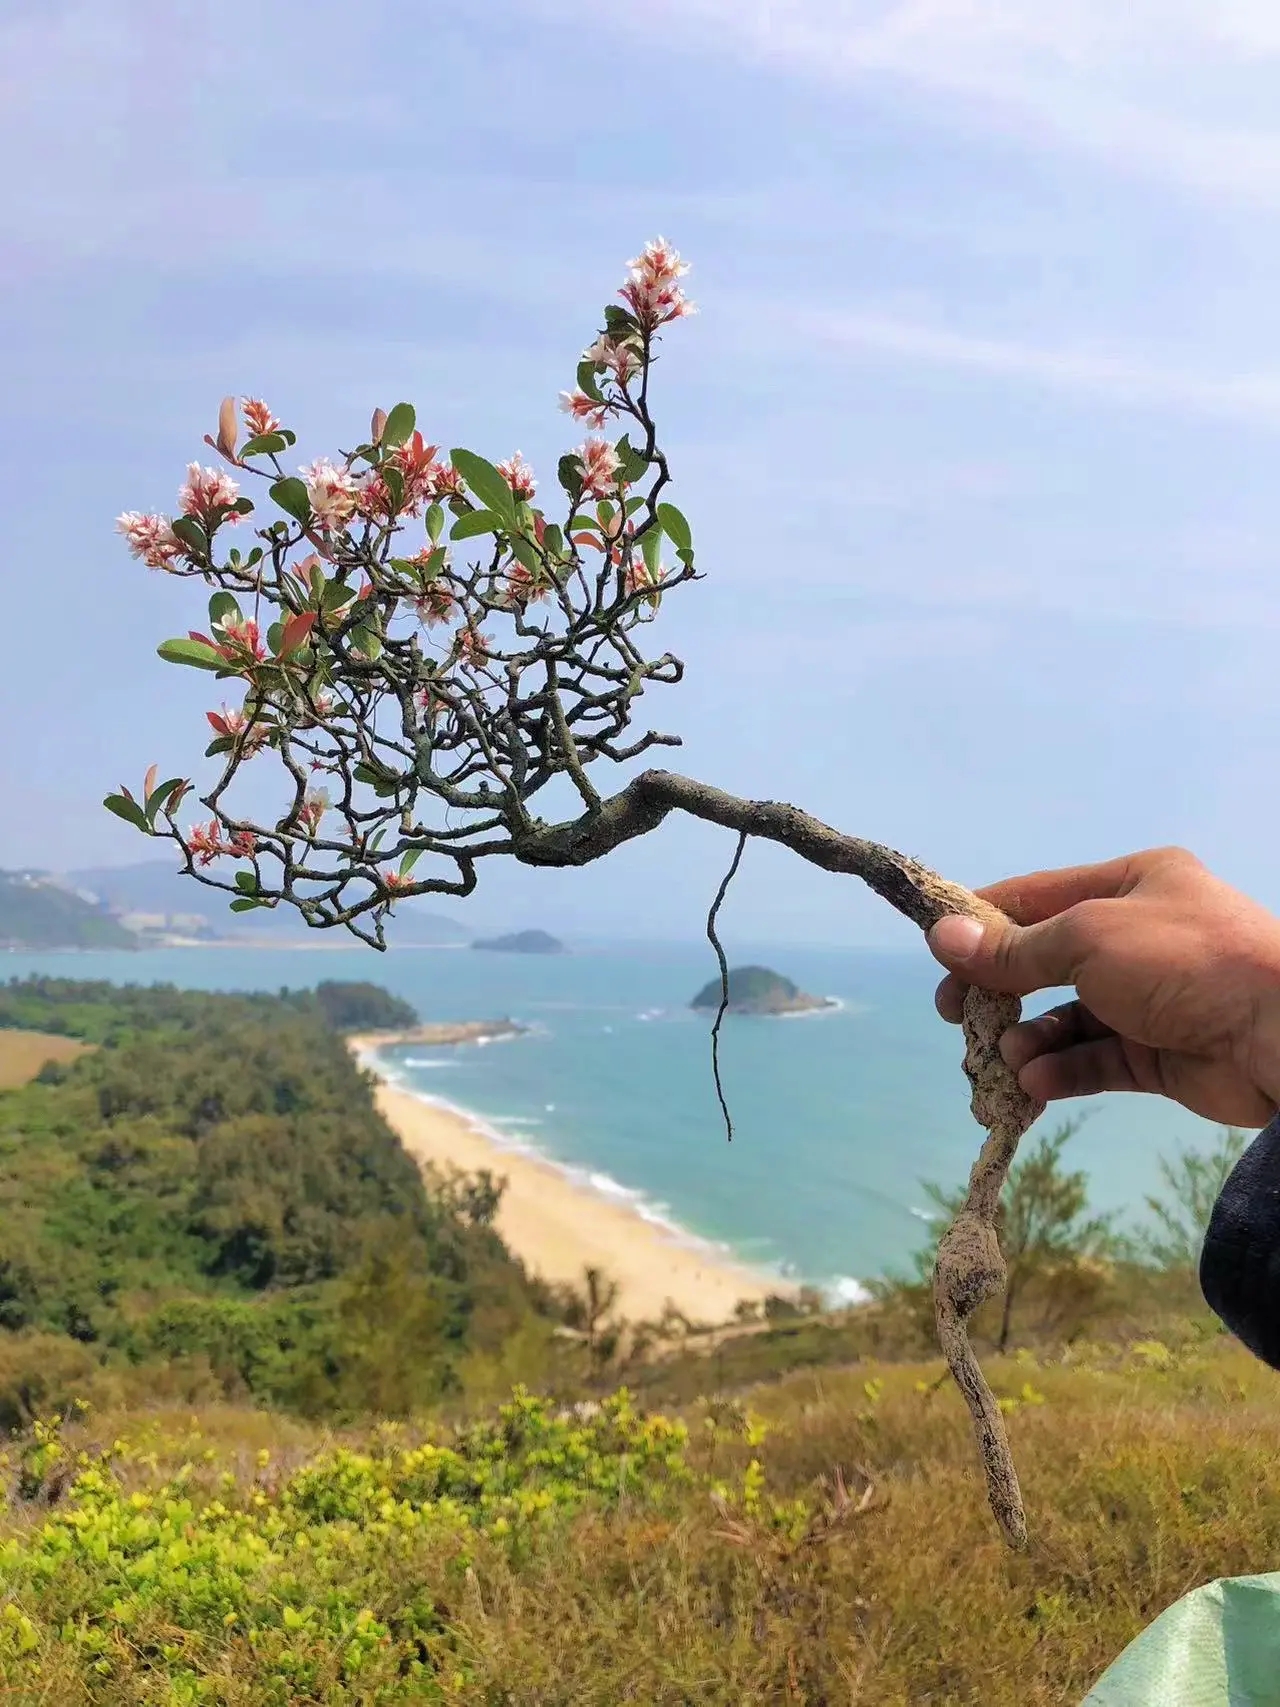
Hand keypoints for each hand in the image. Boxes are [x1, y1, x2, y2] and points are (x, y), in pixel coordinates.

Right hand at [928, 846, 1279, 1128]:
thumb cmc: (1185, 962)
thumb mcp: (1087, 939)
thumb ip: (1014, 948)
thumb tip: (941, 937)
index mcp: (1133, 884)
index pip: (1039, 897)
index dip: (984, 922)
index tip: (936, 951)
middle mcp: (1141, 936)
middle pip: (1047, 961)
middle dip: (1000, 991)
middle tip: (956, 1017)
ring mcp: (1152, 998)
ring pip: (1068, 1018)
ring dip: (1029, 1039)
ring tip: (1006, 1061)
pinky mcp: (1161, 1054)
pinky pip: (1095, 1060)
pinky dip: (1060, 1071)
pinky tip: (1034, 1084)